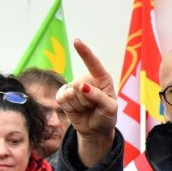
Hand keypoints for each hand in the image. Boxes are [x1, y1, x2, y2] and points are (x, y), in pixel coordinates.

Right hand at [56, 38, 117, 165]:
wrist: (95, 129)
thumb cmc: (106, 116)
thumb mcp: (110, 108)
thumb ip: (98, 96)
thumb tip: (82, 86)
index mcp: (102, 79)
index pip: (93, 64)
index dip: (85, 52)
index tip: (77, 41)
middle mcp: (87, 79)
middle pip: (79, 85)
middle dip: (87, 100)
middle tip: (94, 107)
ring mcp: (74, 87)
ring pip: (70, 93)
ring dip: (79, 105)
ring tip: (87, 108)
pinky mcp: (64, 95)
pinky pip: (62, 99)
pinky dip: (70, 107)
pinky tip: (77, 110)